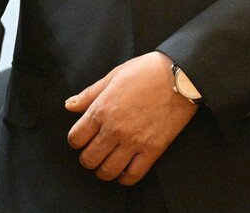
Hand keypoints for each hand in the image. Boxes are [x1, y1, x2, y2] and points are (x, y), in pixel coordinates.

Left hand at [65, 51, 198, 184]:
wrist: (180, 76)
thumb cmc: (146, 71)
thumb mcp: (113, 76)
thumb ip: (89, 94)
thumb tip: (69, 105)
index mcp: (102, 109)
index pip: (76, 138)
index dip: (76, 140)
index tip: (83, 138)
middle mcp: (114, 129)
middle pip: (89, 159)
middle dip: (88, 157)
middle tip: (95, 151)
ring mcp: (134, 141)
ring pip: (107, 171)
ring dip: (104, 170)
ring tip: (109, 162)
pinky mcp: (153, 150)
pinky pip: (133, 175)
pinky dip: (125, 178)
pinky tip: (125, 170)